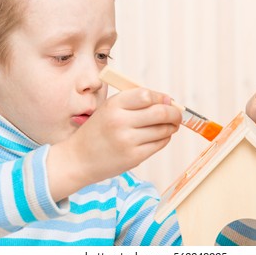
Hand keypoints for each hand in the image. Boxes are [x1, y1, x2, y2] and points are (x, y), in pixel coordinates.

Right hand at [48, 88, 181, 200]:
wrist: (78, 159)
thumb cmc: (97, 131)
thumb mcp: (108, 109)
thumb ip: (134, 103)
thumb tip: (168, 101)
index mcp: (113, 105)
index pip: (147, 95)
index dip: (162, 98)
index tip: (168, 101)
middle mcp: (120, 122)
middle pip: (160, 112)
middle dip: (175, 113)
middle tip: (177, 115)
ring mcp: (127, 141)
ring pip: (163, 129)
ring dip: (171, 127)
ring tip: (169, 126)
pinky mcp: (133, 157)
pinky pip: (159, 144)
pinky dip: (164, 139)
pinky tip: (159, 137)